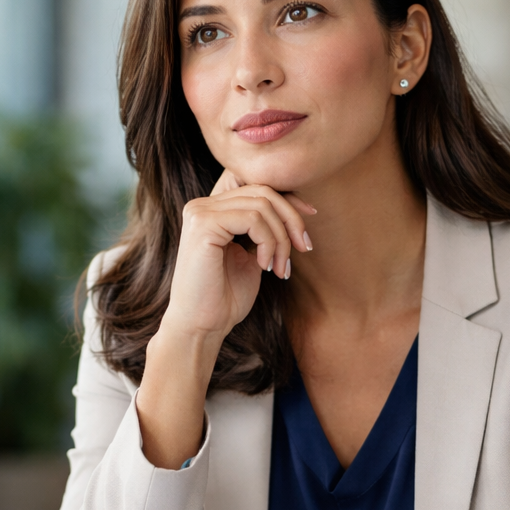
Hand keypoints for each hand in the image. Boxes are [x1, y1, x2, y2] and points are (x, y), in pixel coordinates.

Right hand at [133, 172, 313, 469]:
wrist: (202, 326)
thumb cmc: (225, 297)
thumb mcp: (253, 254)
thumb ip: (265, 228)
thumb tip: (299, 207)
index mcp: (212, 209)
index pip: (255, 183)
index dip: (286, 195)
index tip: (310, 216)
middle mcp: (201, 204)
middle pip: (262, 190)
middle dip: (291, 219)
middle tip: (302, 250)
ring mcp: (200, 212)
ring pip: (262, 204)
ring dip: (282, 238)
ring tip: (280, 268)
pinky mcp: (203, 224)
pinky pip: (253, 218)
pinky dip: (269, 241)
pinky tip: (264, 265)